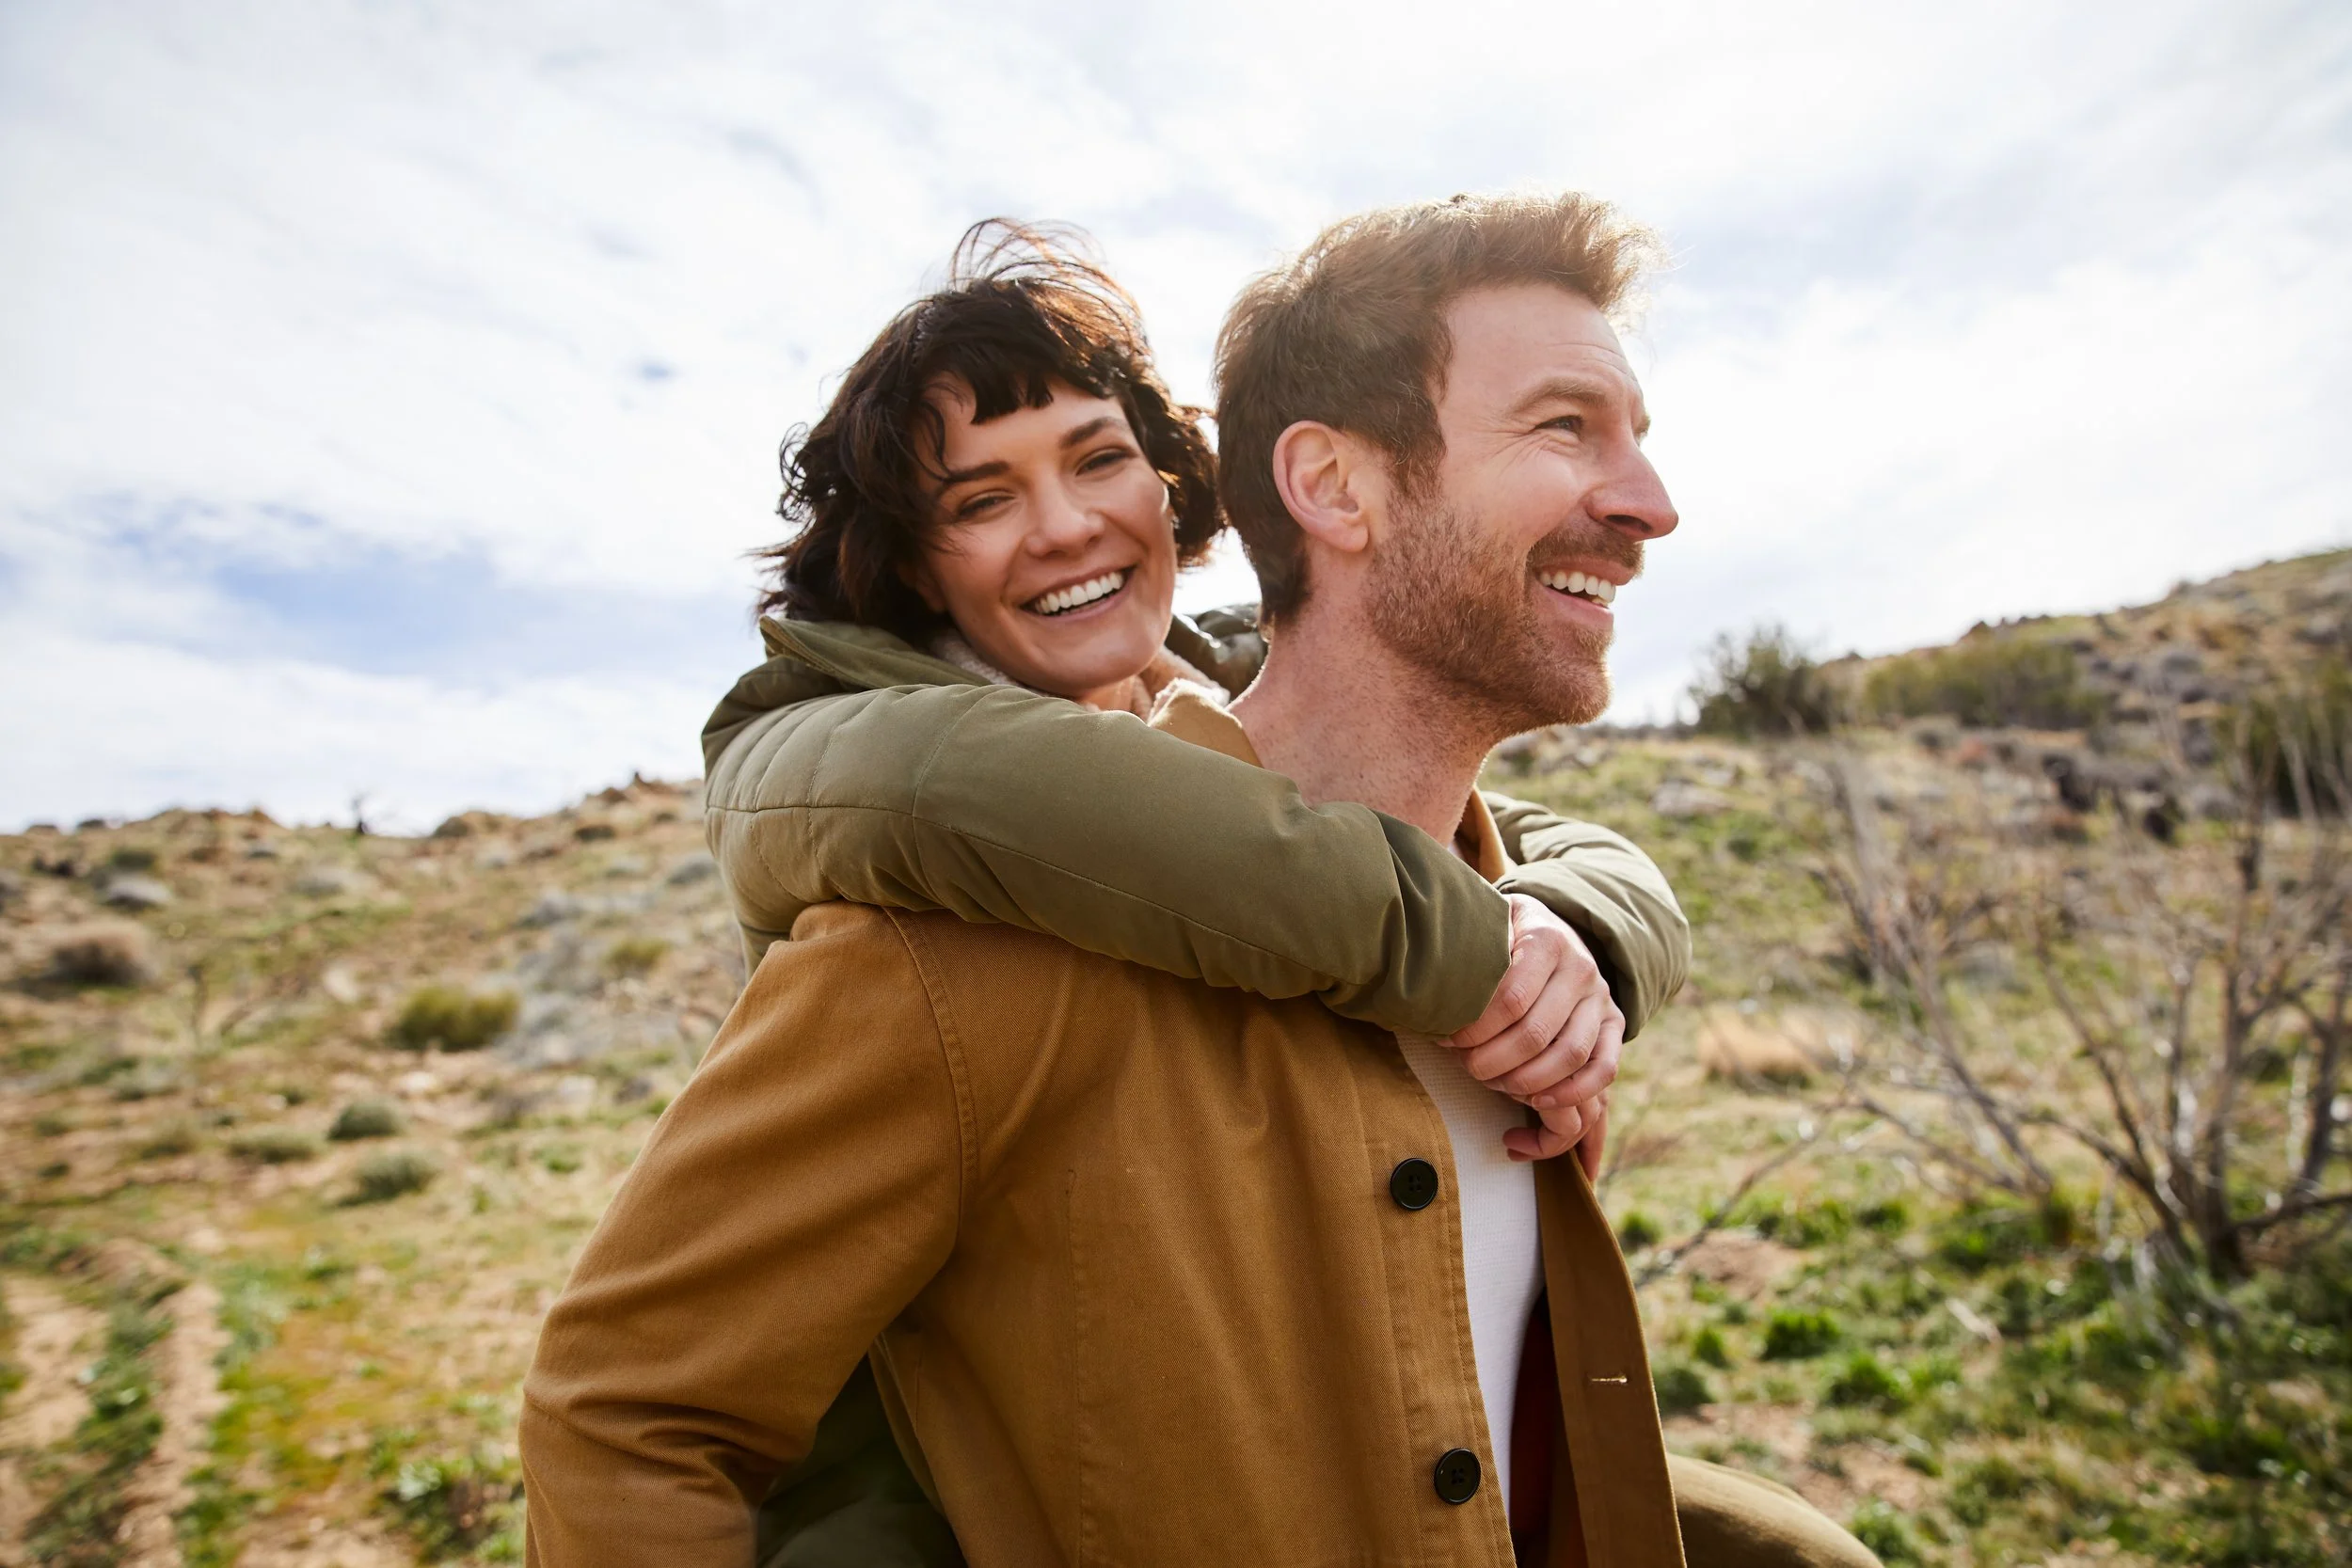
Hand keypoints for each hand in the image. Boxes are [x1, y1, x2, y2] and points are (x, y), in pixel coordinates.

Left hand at [1446, 894, 1623, 1163]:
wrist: (1558, 926)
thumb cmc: (1507, 932)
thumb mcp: (1489, 923)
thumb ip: (1469, 946)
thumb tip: (1430, 983)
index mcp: (1547, 939)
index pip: (1511, 998)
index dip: (1476, 1029)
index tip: (1446, 1040)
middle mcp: (1581, 968)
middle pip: (1536, 1032)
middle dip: (1493, 1060)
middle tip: (1465, 1067)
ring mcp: (1601, 998)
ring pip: (1570, 1054)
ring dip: (1526, 1080)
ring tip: (1492, 1084)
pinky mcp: (1615, 1022)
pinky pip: (1603, 1068)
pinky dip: (1571, 1091)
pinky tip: (1535, 1102)